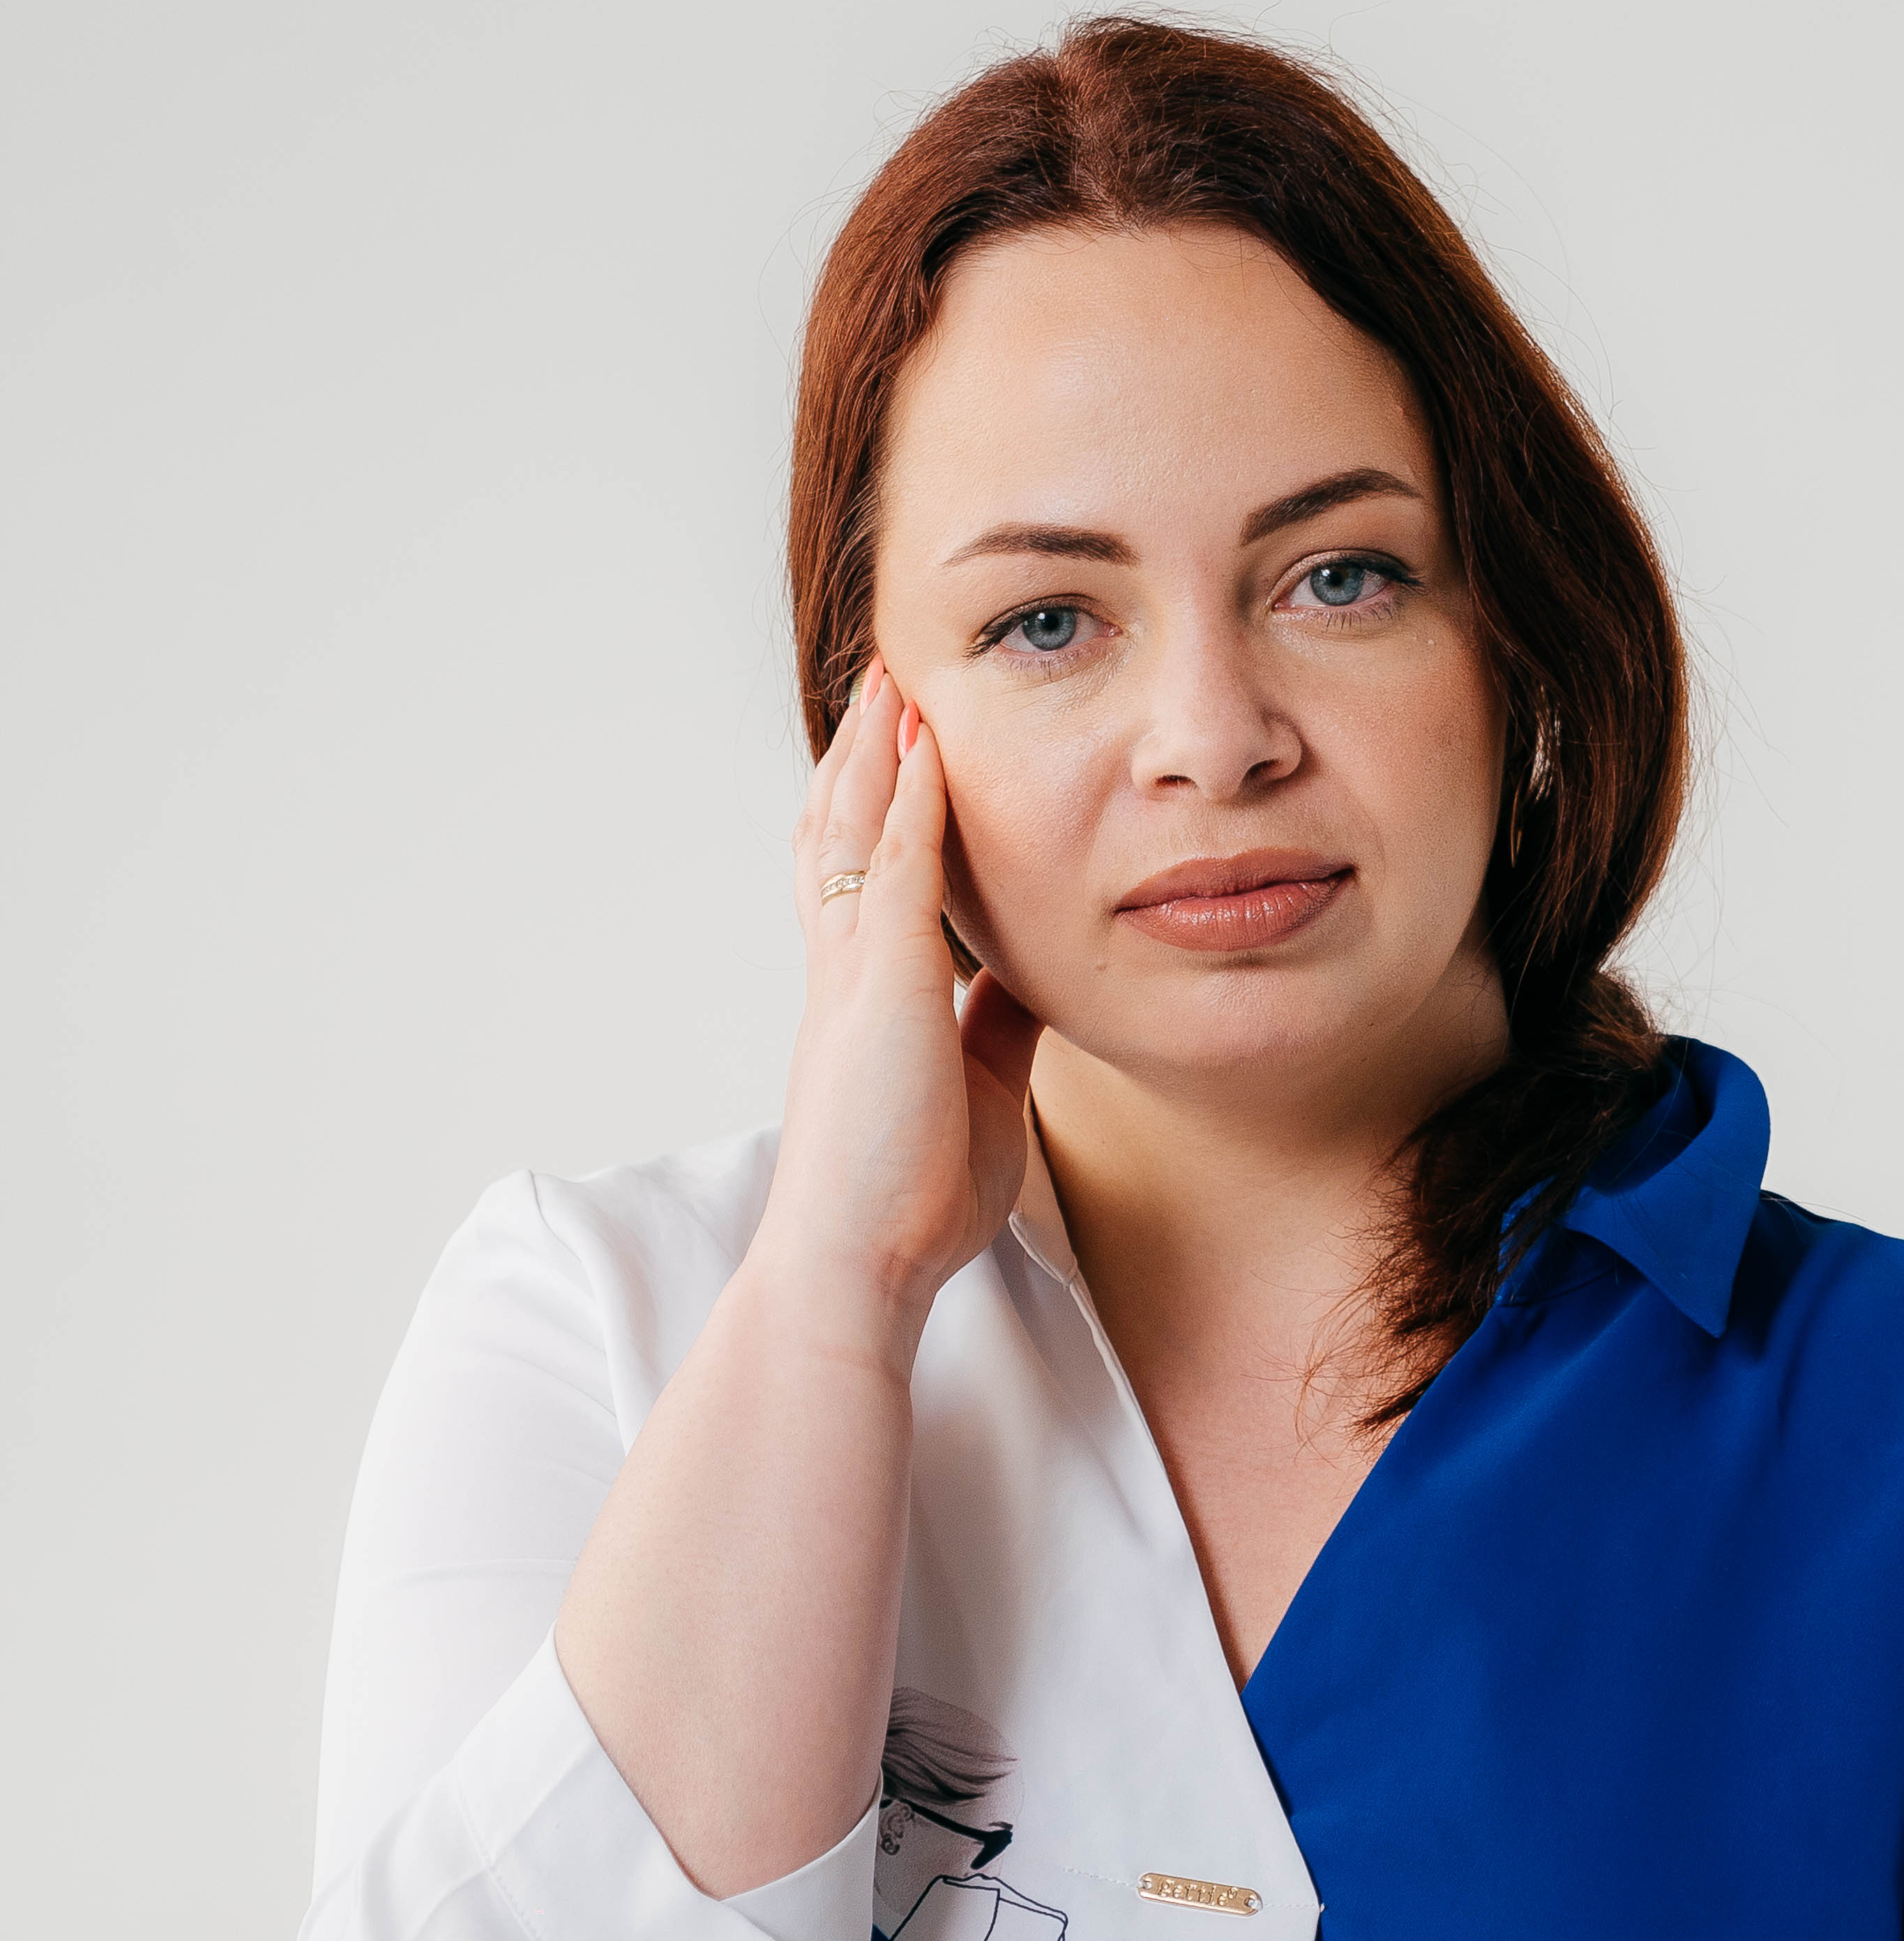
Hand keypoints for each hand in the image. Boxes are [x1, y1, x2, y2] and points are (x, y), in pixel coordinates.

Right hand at [763, 663, 1040, 1344]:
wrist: (856, 1262)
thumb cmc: (910, 1199)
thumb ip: (995, 1030)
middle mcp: (845, 973)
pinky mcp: (878, 983)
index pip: (863, 880)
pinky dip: (908, 797)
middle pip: (840, 833)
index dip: (877, 810)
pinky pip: (893, 866)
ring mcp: (854, 972)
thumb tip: (1027, 981)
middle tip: (881, 682)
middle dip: (860, 755)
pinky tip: (925, 742)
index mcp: (866, 1000)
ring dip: (874, 748)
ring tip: (894, 678)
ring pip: (852, 829)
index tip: (902, 749)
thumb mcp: (979, 1092)